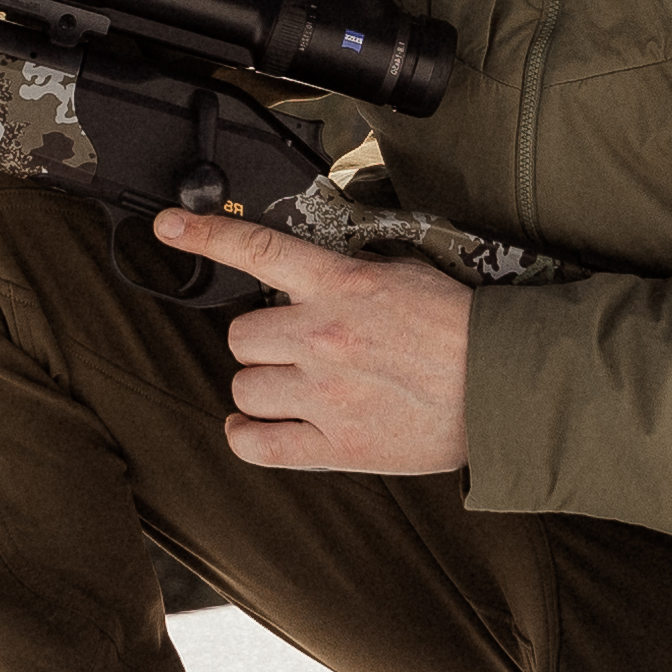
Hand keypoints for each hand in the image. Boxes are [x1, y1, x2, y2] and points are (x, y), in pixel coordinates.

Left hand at [159, 213, 469, 477]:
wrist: (504, 387)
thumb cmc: (461, 329)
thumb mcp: (403, 275)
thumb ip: (346, 276)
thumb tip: (307, 276)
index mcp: (341, 287)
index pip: (257, 250)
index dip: (204, 235)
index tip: (168, 225)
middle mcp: (322, 338)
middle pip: (241, 336)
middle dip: (261, 342)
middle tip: (294, 348)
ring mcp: (325, 395)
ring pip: (244, 387)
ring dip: (260, 387)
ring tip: (291, 387)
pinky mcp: (336, 446)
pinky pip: (258, 443)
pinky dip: (247, 435)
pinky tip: (254, 426)